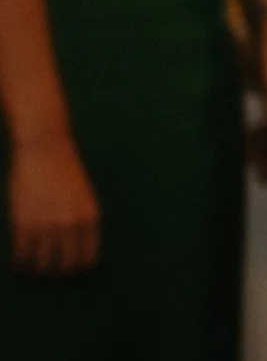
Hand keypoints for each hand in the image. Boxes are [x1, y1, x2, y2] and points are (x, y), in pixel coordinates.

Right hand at [8, 134, 99, 274]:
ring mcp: (47, 225)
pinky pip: (22, 254)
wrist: (45, 150)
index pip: (88, 256)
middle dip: (59, 271)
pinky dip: (20, 263)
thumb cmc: (65, 171)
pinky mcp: (24, 223)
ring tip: (33, 267)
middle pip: (66, 265)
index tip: (72, 271)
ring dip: (38, 269)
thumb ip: (82, 221)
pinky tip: (18, 263)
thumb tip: (77, 248)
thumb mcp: (84, 197)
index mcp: (90, 218)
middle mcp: (71, 225)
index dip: (80, 268)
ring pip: (43, 263)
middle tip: (51, 272)